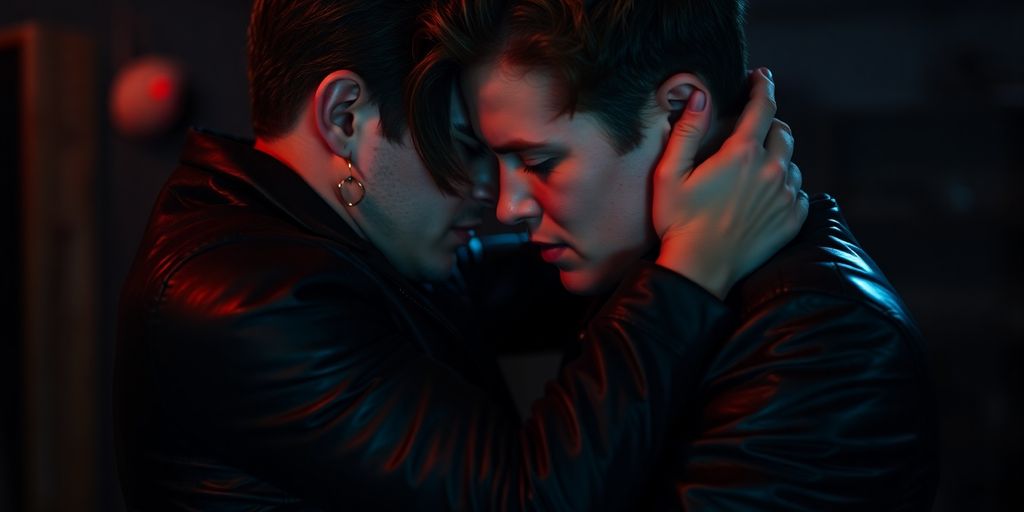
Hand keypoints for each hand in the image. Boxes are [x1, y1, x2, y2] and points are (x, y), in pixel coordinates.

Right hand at [652, 68, 808, 298]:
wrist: (700, 269)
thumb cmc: (678, 221)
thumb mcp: (669, 174)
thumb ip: (687, 131)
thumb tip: (701, 96)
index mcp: (741, 154)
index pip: (763, 107)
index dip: (763, 86)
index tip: (762, 77)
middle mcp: (771, 170)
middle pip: (783, 132)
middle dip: (770, 124)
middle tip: (752, 130)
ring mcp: (785, 196)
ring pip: (792, 162)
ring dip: (778, 158)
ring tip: (755, 170)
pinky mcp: (792, 219)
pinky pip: (799, 192)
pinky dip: (785, 187)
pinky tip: (764, 196)